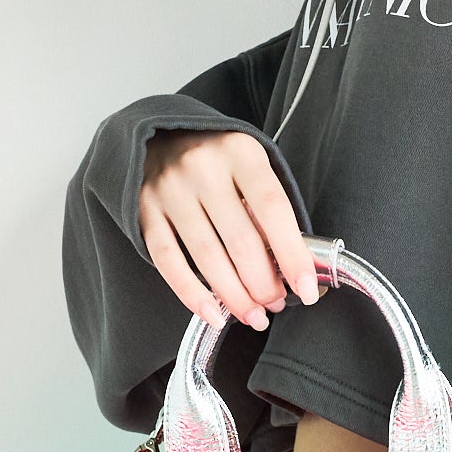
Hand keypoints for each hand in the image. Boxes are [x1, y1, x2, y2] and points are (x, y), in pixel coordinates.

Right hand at [139, 129, 321, 330]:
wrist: (161, 136)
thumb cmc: (219, 160)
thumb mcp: (251, 166)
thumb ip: (270, 208)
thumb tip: (298, 268)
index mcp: (241, 152)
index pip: (273, 209)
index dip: (292, 254)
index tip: (306, 289)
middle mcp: (203, 168)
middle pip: (240, 240)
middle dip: (263, 284)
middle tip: (275, 304)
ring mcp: (170, 189)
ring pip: (207, 256)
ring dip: (234, 296)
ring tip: (253, 316)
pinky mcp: (144, 210)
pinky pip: (168, 261)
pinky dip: (191, 293)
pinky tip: (212, 313)